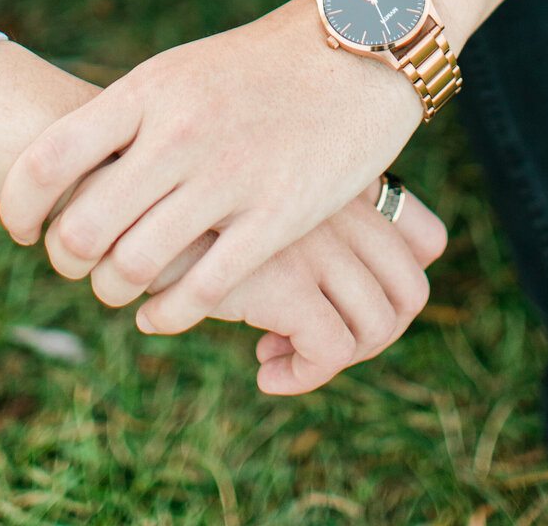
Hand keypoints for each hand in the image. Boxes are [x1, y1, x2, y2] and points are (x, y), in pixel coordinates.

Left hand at [0, 0, 422, 338]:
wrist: (361, 46)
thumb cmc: (261, 64)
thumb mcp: (182, 71)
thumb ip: (130, 117)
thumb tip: (68, 168)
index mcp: (148, 91)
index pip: (50, 157)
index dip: (19, 205)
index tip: (22, 229)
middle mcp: (179, 133)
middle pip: (83, 227)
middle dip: (66, 261)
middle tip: (74, 265)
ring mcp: (229, 176)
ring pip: (133, 267)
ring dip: (113, 291)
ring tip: (119, 288)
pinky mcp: (277, 216)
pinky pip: (200, 290)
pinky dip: (166, 315)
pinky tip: (160, 313)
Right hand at [137, 181, 445, 394]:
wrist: (120, 173)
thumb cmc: (177, 178)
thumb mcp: (253, 177)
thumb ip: (299, 202)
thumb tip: (335, 270)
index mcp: (341, 175)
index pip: (427, 237)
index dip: (399, 285)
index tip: (346, 303)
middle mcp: (342, 205)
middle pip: (411, 289)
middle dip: (373, 333)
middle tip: (316, 342)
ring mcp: (319, 240)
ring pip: (378, 325)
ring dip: (335, 357)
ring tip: (280, 355)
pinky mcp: (285, 280)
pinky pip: (333, 351)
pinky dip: (305, 374)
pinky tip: (264, 370)